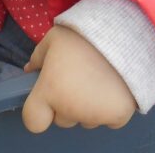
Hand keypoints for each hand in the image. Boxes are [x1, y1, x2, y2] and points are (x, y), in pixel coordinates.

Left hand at [21, 25, 135, 133]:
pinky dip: (109, 109)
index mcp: (50, 91)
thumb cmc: (84, 34)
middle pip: (62, 119)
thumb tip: (30, 70)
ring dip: (88, 106)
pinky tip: (113, 87)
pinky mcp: (119, 116)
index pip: (34, 121)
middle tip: (78, 78)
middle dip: (66, 104)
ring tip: (98, 78)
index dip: (39, 110)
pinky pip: (108, 120)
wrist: (125, 32)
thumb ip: (38, 56)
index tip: (49, 95)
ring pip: (86, 120)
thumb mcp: (55, 36)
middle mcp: (70, 109)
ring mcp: (96, 116)